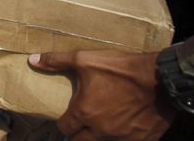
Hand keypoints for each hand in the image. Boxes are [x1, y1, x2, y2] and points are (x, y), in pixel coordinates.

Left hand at [28, 50, 174, 139]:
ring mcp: (122, 138)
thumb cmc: (121, 69)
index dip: (65, 123)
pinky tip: (124, 129)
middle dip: (78, 135)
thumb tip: (33, 60)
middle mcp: (101, 131)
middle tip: (82, 125)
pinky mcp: (142, 140)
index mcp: (84, 114)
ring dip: (99, 137)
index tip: (68, 117)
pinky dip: (122, 139)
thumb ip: (57, 61)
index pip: (64, 128)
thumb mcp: (85, 60)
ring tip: (101, 126)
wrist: (160, 79)